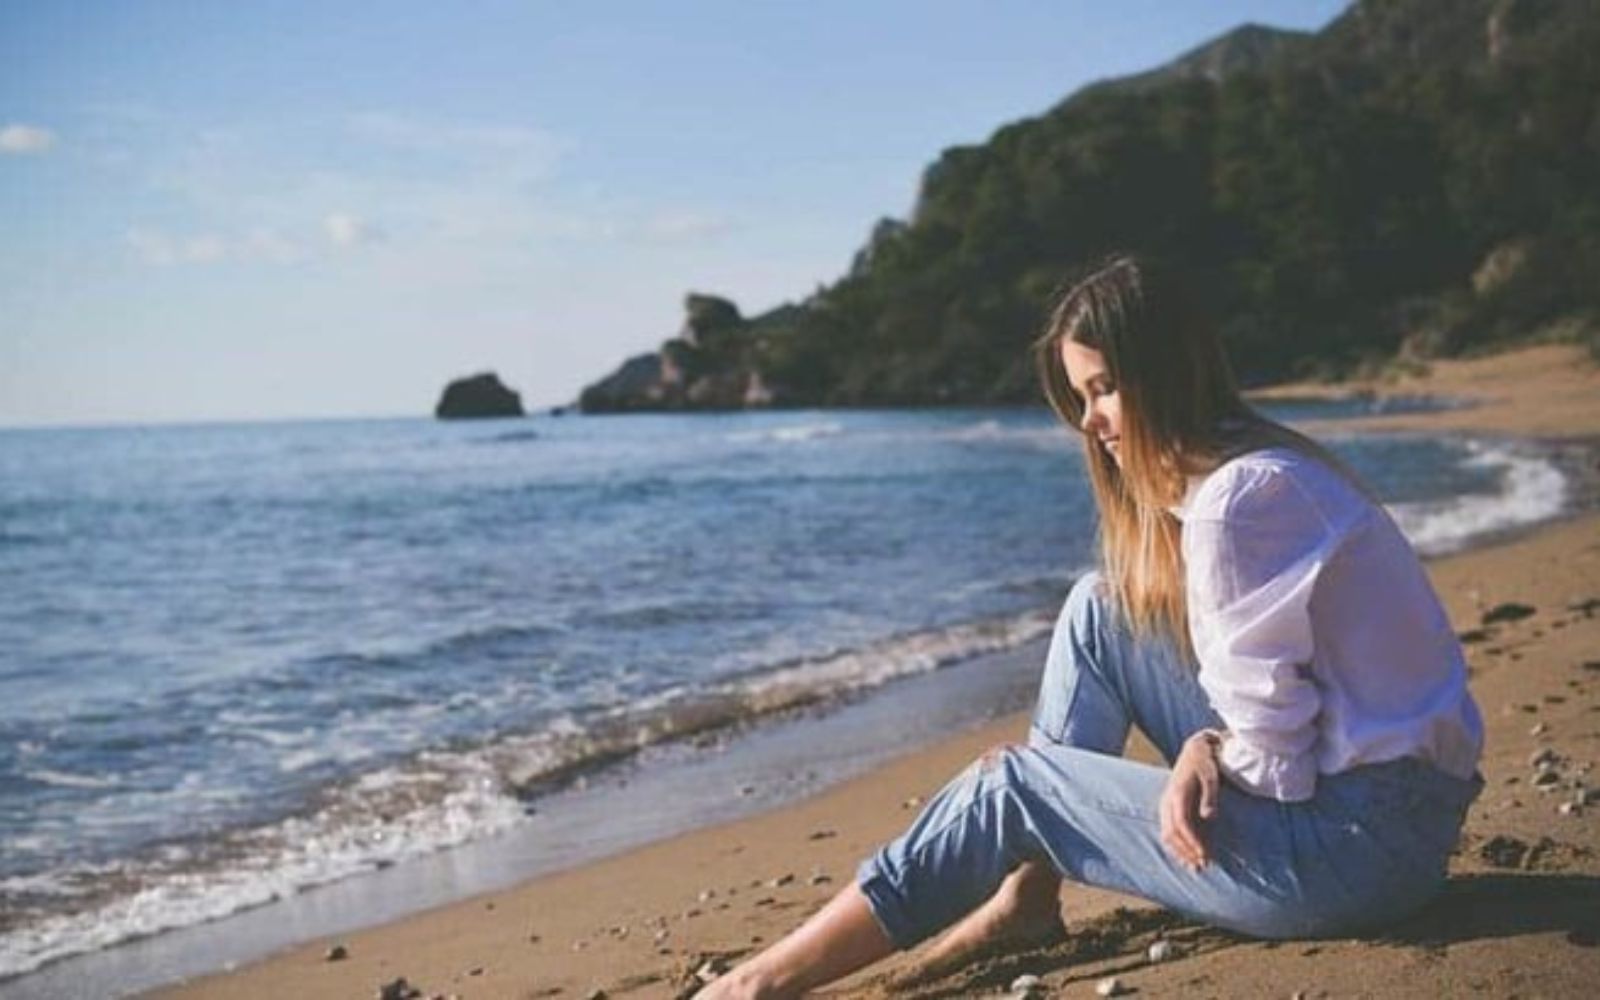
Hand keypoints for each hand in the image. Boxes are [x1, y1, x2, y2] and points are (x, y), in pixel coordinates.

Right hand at [1160, 731, 1221, 871]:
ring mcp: (1165, 806)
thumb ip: (1209, 797)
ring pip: (1167, 835)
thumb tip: (1208, 817)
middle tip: (1202, 866)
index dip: (1192, 841)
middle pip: (1172, 833)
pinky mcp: (1168, 809)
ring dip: (1180, 852)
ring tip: (1195, 867)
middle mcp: (1167, 802)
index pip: (1181, 824)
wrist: (1194, 751)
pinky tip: (1188, 856)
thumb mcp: (1211, 776)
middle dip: (1186, 852)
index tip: (1204, 854)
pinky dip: (1177, 846)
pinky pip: (1168, 831)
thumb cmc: (1205, 764)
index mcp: (1177, 794)